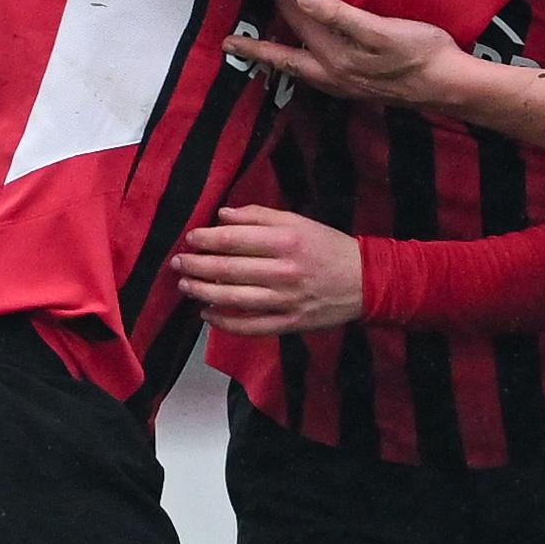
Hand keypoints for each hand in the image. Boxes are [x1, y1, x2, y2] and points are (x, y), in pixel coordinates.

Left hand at [171, 204, 363, 334]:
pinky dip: (223, 322)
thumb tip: (222, 216)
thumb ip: (259, 217)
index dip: (205, 240)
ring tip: (186, 286)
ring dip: (203, 292)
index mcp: (286, 241)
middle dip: (196, 266)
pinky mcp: (288, 324)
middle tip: (178, 263)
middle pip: (227, 270)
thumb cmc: (329, 247)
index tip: (190, 239)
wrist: (366, 282)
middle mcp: (283, 271)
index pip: (234, 240)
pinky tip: (207, 314)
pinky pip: (248, 327)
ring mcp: (284, 301)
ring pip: (232, 299)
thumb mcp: (299, 222)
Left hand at [225, 0, 465, 105]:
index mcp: (335, 58)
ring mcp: (346, 87)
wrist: (450, 85)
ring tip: (264, 55)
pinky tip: (313, 65)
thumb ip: (341, 15)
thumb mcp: (381, 29)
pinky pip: (319, 78)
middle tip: (231, 43)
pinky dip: (305, 69)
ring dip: (280, 62)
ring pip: (302, 72)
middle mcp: (334, 76)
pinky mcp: (360, 90)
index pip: (301, 25)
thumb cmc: (420, 52)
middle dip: (259, 50)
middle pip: (287, 60)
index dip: (284, 4)